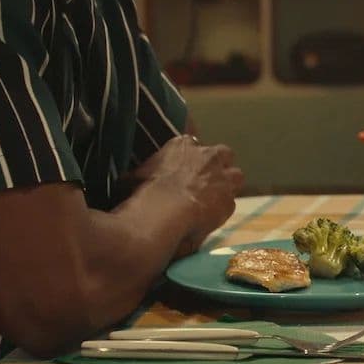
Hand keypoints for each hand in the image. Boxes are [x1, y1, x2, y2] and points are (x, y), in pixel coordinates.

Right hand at [132, 134, 244, 254]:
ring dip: (227, 186)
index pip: (192, 143)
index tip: (185, 171)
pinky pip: (230, 202)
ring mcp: (222, 177)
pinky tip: (210, 220)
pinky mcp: (229, 200)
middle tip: (205, 183)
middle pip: (222, 154)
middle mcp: (207, 155)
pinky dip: (222, 210)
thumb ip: (140, 174)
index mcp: (182, 144)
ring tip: (213, 201)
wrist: (160, 213)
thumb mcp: (134, 177)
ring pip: (236, 175)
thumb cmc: (142, 193)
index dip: (191, 159)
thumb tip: (128, 182)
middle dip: (217, 166)